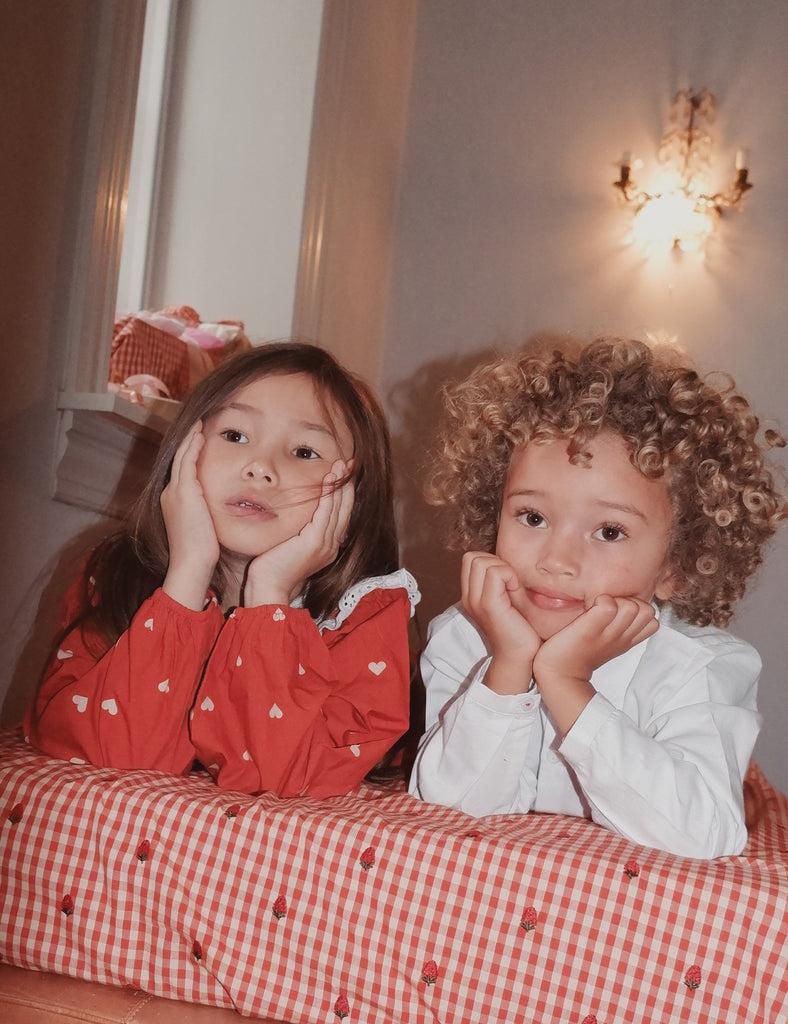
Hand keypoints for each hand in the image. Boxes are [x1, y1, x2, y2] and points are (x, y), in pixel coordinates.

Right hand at [161, 422, 219, 608]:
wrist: (191, 565)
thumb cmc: (202, 554)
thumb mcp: (205, 528)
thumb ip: (209, 515)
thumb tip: (222, 511)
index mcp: (175, 501)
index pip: (182, 470)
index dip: (189, 453)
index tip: (200, 439)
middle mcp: (170, 493)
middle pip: (179, 458)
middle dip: (188, 441)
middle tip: (198, 423)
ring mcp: (175, 492)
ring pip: (181, 456)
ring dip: (190, 437)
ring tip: (200, 422)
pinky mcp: (183, 492)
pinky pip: (187, 461)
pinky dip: (193, 445)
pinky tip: (201, 434)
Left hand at [244, 461, 353, 606]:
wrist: (268, 587)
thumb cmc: (273, 567)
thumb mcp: (290, 544)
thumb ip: (298, 529)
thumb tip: (295, 512)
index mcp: (328, 546)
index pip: (340, 514)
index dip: (344, 493)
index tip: (344, 474)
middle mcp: (332, 545)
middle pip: (345, 509)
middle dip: (347, 484)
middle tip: (348, 463)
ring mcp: (326, 544)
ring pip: (338, 508)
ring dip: (340, 484)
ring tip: (341, 465)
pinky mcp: (315, 542)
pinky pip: (326, 512)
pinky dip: (329, 494)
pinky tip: (329, 479)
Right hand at [461, 551, 539, 693]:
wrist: (519, 656)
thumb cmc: (519, 629)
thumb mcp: (505, 599)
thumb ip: (501, 581)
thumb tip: (509, 561)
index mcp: (470, 595)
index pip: (470, 559)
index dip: (489, 560)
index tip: (505, 578)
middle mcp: (468, 597)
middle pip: (472, 557)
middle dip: (494, 561)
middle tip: (509, 581)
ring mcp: (476, 601)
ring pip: (481, 561)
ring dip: (502, 568)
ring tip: (512, 586)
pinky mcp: (488, 605)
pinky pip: (495, 573)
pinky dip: (509, 575)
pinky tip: (516, 590)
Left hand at [533, 595, 657, 732]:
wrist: (559, 675)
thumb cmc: (578, 654)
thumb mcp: (608, 642)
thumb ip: (620, 626)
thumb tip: (622, 606)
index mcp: (626, 640)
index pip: (653, 619)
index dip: (639, 608)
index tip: (620, 611)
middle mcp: (621, 638)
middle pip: (647, 610)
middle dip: (631, 601)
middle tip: (610, 608)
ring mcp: (607, 635)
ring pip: (632, 606)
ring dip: (616, 600)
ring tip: (599, 607)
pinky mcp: (590, 630)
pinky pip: (608, 605)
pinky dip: (600, 600)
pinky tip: (589, 607)